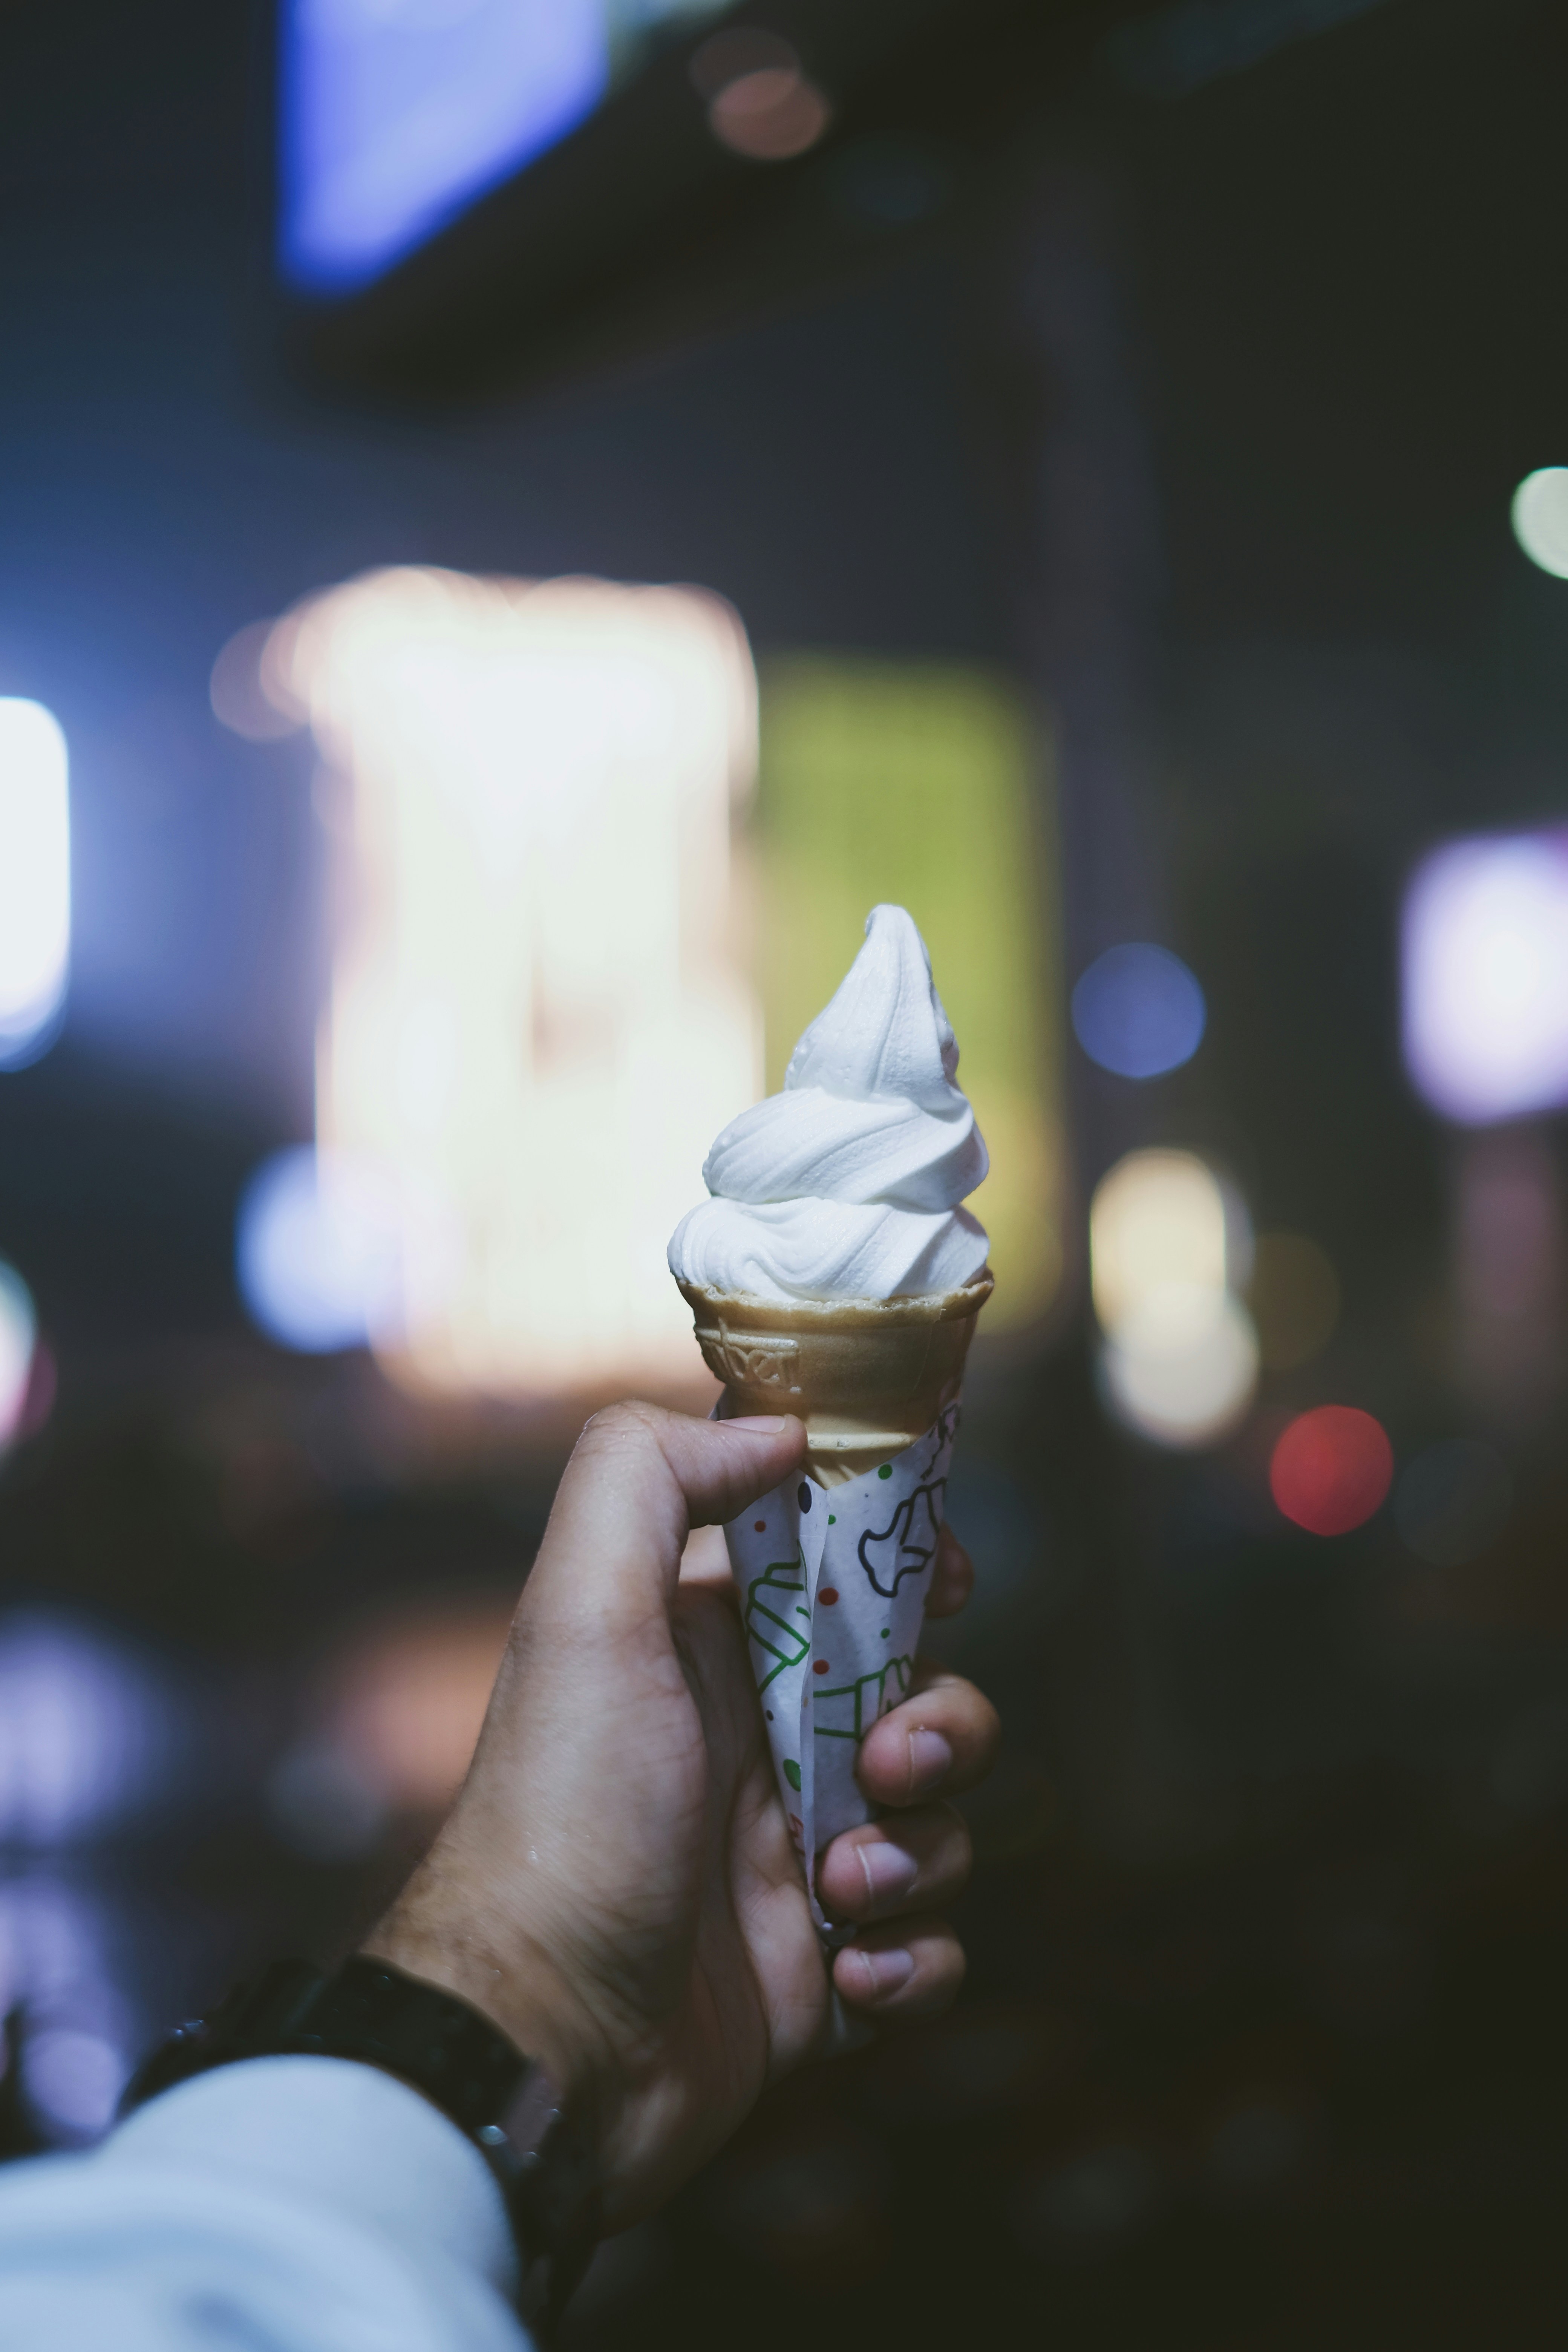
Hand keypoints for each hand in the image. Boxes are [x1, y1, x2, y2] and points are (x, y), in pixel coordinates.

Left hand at [364, 1402, 999, 2228]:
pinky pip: (926, 1947)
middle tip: (884, 1767)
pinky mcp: (819, 1974)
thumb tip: (778, 1428)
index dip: (909, 1567)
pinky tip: (842, 1976)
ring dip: (919, 1853)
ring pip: (937, 1824)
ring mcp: (792, 1863)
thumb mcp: (580, 1611)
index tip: (945, 1583)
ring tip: (836, 1893)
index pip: (841, 1572)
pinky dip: (911, 1960)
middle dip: (941, 1725)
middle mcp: (755, 1747)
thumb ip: (650, 1479)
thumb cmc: (563, 1815)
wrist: (537, 2041)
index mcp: (708, 1651)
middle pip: (921, 1695)